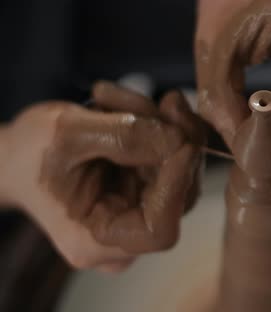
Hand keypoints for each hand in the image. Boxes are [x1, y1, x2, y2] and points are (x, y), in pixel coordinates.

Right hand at [1, 82, 204, 272]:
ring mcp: (140, 212)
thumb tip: (179, 138)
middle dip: (175, 142)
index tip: (183, 142)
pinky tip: (123, 104)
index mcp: (95, 242)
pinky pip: (171, 157)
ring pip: (180, 170)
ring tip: (117, 98)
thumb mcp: (67, 134)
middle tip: (166, 100)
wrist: (17, 154)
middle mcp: (125, 235)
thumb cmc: (30, 152)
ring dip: (163, 126)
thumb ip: (123, 136)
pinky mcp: (149, 189)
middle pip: (180, 194)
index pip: (159, 230)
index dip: (177, 186)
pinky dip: (157, 125)